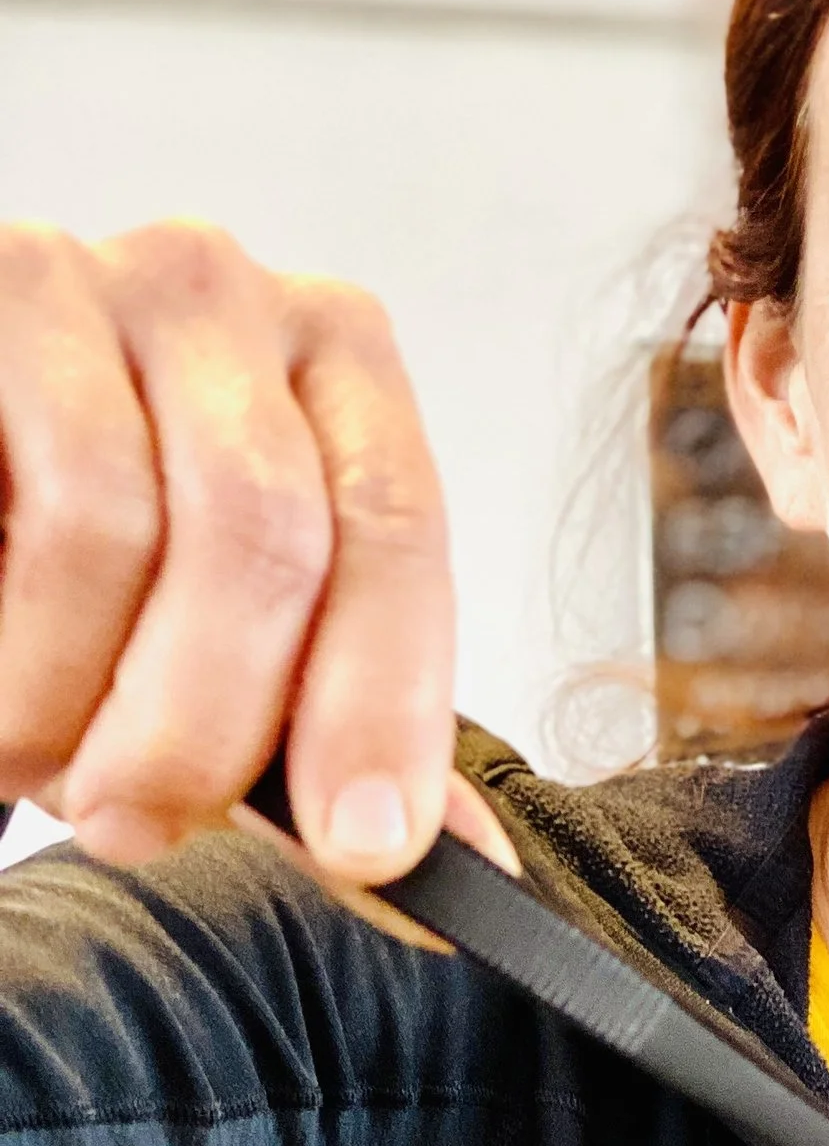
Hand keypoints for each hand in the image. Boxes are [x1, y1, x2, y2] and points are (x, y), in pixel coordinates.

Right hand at [0, 220, 515, 894]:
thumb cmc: (109, 558)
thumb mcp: (242, 636)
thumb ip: (343, 731)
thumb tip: (465, 868)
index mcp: (335, 359)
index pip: (394, 530)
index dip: (382, 704)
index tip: (363, 845)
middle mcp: (219, 294)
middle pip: (261, 532)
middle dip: (203, 726)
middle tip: (137, 825)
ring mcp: (77, 277)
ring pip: (103, 526)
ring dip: (62, 695)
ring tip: (32, 752)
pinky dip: (0, 649)